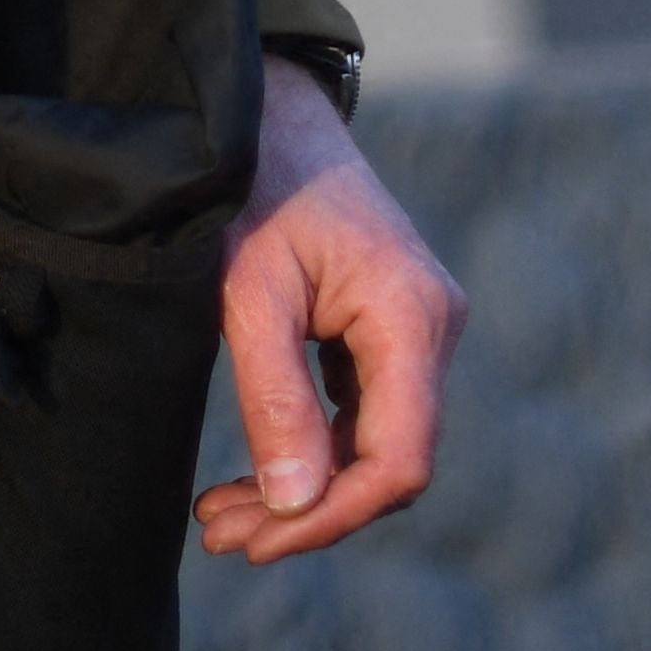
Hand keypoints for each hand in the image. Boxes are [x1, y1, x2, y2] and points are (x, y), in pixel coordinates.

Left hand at [193, 55, 463, 563]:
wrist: (267, 108)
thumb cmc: (256, 184)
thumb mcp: (249, 290)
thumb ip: (275, 396)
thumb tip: (297, 504)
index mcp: (411, 316)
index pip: (399, 458)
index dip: (335, 516)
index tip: (262, 542)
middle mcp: (431, 327)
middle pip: (386, 460)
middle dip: (305, 511)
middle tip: (220, 535)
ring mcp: (414, 328)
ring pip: (370, 443)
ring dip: (300, 488)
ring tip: (219, 518)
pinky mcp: (384, 329)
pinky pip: (359, 412)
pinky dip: (308, 448)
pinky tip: (251, 476)